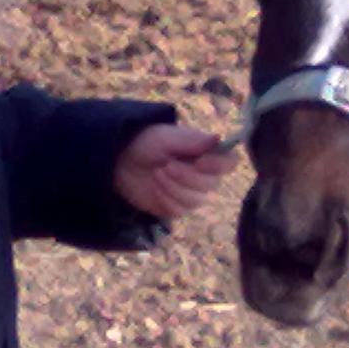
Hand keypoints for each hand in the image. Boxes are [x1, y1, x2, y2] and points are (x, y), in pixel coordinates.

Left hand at [114, 124, 237, 219]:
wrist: (119, 161)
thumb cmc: (145, 143)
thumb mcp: (166, 137)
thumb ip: (192, 140)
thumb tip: (218, 139)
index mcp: (205, 153)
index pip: (229, 163)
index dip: (218, 166)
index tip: (199, 162)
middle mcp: (203, 175)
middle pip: (212, 184)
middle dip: (187, 177)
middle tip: (165, 165)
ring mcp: (190, 193)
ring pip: (196, 200)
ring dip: (173, 188)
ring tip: (156, 174)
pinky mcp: (176, 207)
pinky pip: (180, 210)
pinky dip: (166, 199)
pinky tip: (155, 188)